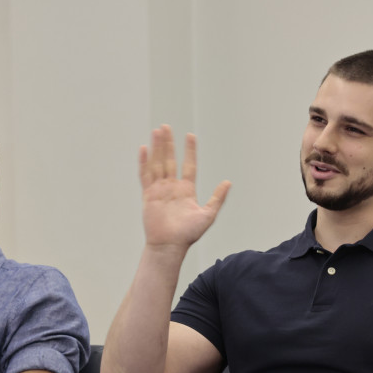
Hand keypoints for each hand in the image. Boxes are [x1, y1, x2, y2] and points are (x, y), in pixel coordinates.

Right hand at [140, 125, 229, 250]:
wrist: (169, 245)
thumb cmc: (188, 234)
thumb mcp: (208, 214)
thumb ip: (217, 198)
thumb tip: (228, 182)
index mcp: (186, 190)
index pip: (189, 165)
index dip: (190, 150)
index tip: (190, 136)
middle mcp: (172, 187)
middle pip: (169, 160)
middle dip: (168, 144)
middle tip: (166, 127)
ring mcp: (159, 190)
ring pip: (157, 163)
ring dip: (157, 148)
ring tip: (157, 131)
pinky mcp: (148, 195)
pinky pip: (145, 175)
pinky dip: (144, 162)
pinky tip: (145, 149)